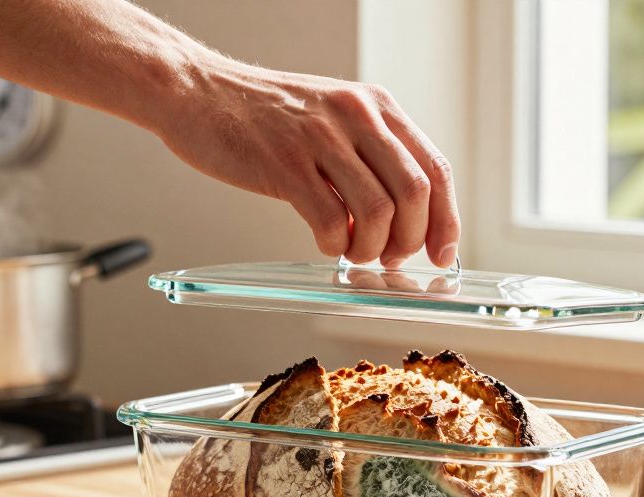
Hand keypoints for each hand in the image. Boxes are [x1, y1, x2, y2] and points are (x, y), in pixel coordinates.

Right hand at [152, 53, 460, 267]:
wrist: (197, 92)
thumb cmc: (262, 115)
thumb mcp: (332, 119)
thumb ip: (368, 158)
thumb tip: (402, 219)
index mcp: (375, 106)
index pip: (434, 168)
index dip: (446, 220)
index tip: (442, 254)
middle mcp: (356, 115)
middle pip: (415, 193)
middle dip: (409, 240)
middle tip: (388, 258)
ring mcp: (321, 138)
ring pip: (378, 212)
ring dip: (369, 248)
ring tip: (351, 251)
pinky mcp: (285, 163)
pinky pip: (332, 220)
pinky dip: (334, 244)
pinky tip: (322, 239)